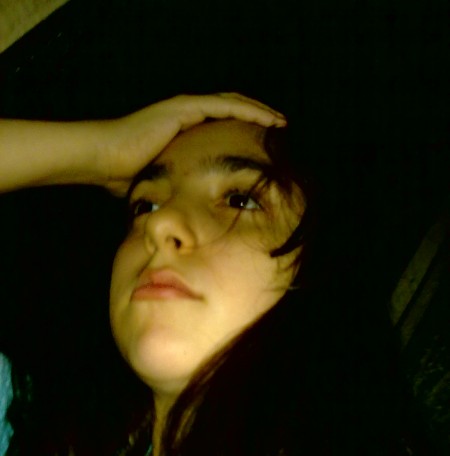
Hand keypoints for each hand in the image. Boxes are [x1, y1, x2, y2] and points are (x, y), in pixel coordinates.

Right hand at [96, 93, 285, 195]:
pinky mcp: (184, 109)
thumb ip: (173, 185)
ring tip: (281, 122)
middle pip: (231, 110)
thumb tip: (181, 208)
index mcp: (182, 128)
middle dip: (256, 118)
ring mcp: (185, 108)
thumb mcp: (159, 180)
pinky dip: (249, 111)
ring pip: (232, 103)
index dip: (242, 130)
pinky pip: (225, 106)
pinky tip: (268, 118)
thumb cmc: (124, 173)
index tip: (262, 143)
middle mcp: (186, 113)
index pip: (220, 124)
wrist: (104, 158)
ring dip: (259, 112)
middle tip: (280, 129)